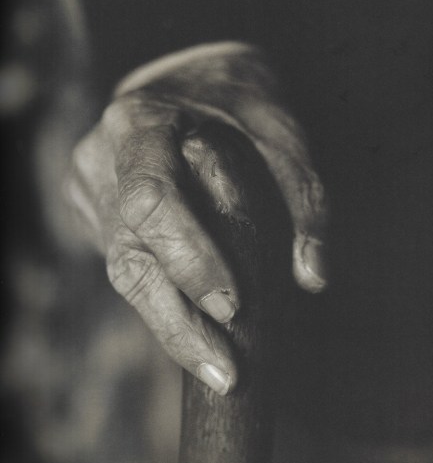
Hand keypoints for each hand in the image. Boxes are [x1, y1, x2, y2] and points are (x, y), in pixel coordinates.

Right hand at [68, 44, 327, 394]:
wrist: (187, 86)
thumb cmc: (239, 110)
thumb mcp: (281, 135)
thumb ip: (304, 201)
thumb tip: (313, 278)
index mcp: (140, 124)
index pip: (152, 200)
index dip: (189, 259)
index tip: (234, 308)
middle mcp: (101, 160)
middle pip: (129, 259)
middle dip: (178, 325)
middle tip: (226, 375)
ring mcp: (88, 190)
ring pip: (124, 276)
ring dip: (172, 328)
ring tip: (217, 370)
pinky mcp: (91, 214)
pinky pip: (127, 269)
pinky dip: (164, 302)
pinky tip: (195, 329)